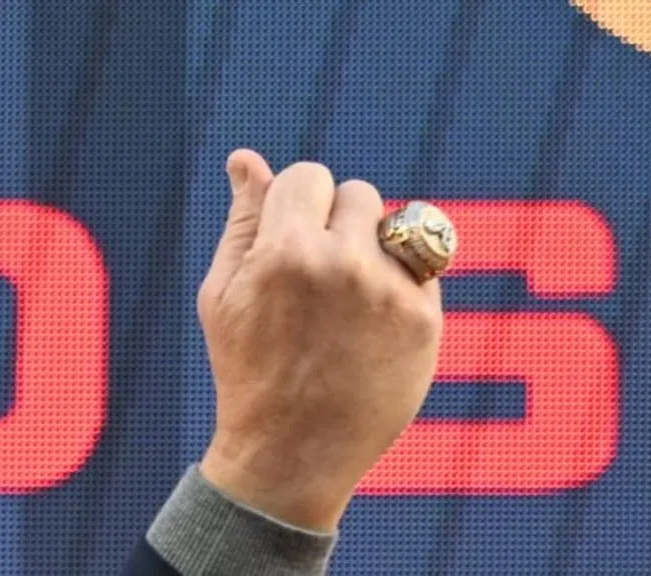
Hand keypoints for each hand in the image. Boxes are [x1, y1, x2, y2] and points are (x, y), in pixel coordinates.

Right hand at [197, 150, 442, 531]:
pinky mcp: (425, 320)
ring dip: (371, 246)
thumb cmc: (248, 370)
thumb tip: (245, 160)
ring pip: (394, 222)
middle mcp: (343, 264)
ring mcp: (390, 292)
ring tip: (348, 299)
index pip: (308, 175)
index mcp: (285, 251)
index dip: (295, 208)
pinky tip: (373, 321)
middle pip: (356, 193)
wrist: (293, 453)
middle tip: (318, 279)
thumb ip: (242, 221)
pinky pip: (422, 263)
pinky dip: (400, 280)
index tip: (289, 247)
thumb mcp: (224, 294)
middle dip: (335, 224)